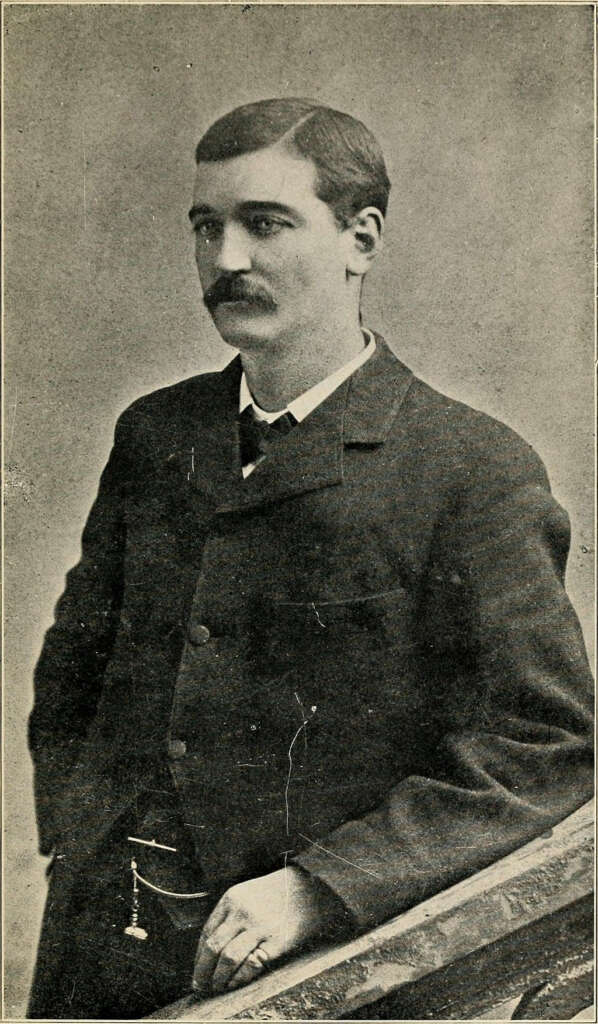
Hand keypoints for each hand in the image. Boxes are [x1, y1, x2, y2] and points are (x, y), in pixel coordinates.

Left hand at [192, 866, 333, 994]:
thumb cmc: (277, 894)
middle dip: (203, 970)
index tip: (197, 969)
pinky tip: (234, 983)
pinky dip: (238, 979)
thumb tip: (210, 949)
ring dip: (218, 978)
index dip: (199, 955)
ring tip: (217, 987)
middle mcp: (242, 912)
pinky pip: (250, 966)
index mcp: (232, 898)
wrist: (310, 888)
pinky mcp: (276, 942)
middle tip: (200, 985)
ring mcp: (259, 927)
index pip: (206, 932)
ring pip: (227, 959)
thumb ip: (229, 916)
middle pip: (213, 947)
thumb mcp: (247, 895)